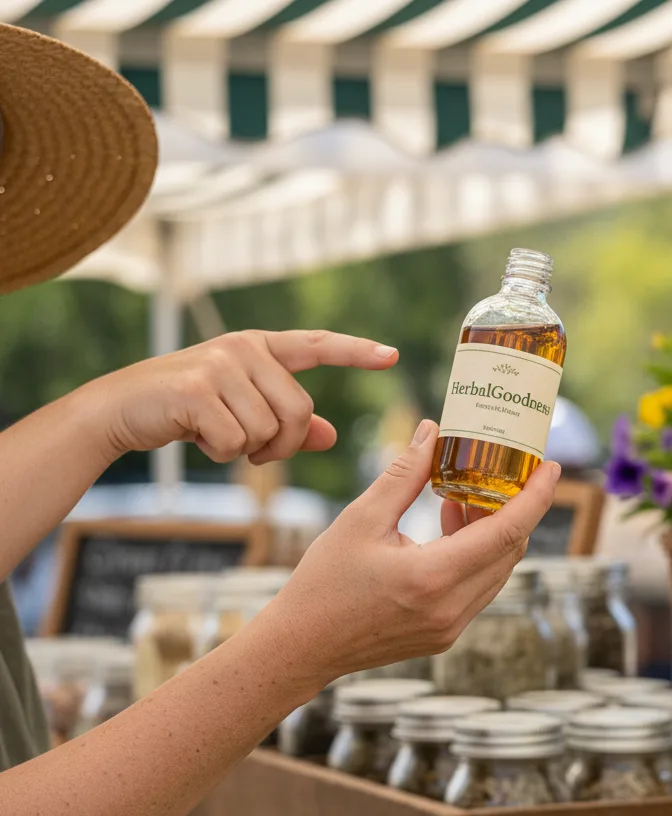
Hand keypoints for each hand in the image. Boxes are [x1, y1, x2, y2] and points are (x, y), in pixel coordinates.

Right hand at [85, 329, 397, 463]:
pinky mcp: (197, 389)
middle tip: (252, 449)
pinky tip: (198, 437)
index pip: (318, 346)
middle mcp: (244, 348)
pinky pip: (236, 441)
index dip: (356, 352)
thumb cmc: (189, 410)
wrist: (121, 409)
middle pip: (299, 412)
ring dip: (247, 450)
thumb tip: (331, 435)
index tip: (391, 355)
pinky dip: (221, 454)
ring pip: (269, 431)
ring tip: (216, 435)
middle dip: (281, 445)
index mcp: (261, 348)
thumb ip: (288, 422)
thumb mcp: (242, 410)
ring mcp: (220, 364)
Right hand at [256, 420, 559, 690]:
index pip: (508, 531)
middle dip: (515, 508)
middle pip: (510, 550)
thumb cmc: (324, 582)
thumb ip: (404, 475)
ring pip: (497, 570)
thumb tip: (433, 433)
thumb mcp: (360, 519)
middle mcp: (451, 607)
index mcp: (433, 577)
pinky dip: (476, 555)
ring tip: (464, 495)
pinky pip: (478, 588)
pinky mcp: (444, 636)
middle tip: (503, 471)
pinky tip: (449, 526)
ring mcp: (451, 627)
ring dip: (493, 531)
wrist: (302, 647)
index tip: (553, 467)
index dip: (536, 497)